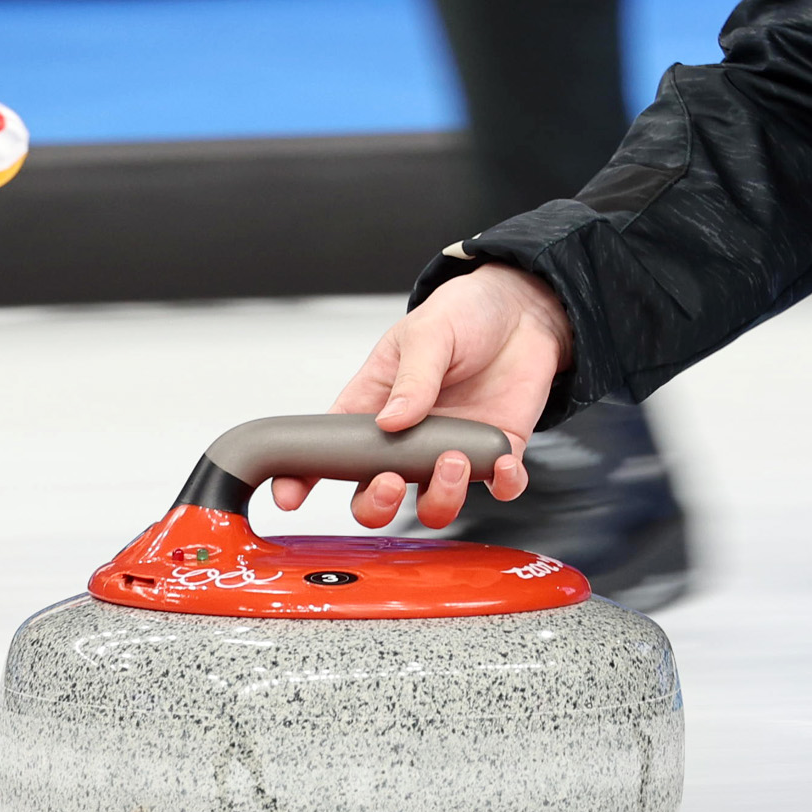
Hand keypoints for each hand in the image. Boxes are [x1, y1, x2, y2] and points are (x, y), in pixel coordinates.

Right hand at [270, 264, 572, 528]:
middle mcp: (408, 438)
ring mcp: (449, 449)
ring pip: (432, 503)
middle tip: (392, 481)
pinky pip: (498, 487)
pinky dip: (503, 485)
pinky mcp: (494, 450)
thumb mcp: (428, 331)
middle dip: (377, 504)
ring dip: (440, 496)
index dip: (302, 478)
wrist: (521, 308)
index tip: (290, 496)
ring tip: (453, 459)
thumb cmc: (464, 313)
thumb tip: (392, 421)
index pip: (329, 449)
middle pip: (375, 495)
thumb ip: (411, 377)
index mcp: (375, 406)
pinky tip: (503, 463)